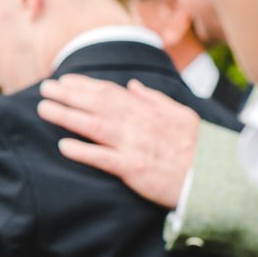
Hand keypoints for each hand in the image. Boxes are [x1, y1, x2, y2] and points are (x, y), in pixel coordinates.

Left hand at [37, 75, 198, 207]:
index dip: (85, 85)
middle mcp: (137, 124)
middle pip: (96, 104)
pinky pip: (103, 158)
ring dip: (67, 116)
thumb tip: (133, 84)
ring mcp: (134, 145)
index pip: (110, 92)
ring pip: (94, 126)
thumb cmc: (198, 147)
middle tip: (44, 88)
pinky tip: (64, 146)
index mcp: (148, 111)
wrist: (213, 176)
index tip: (65, 79)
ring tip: (44, 110)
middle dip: (68, 94)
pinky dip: (83, 151)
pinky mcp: (133, 169)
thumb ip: (154, 98)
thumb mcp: (181, 114)